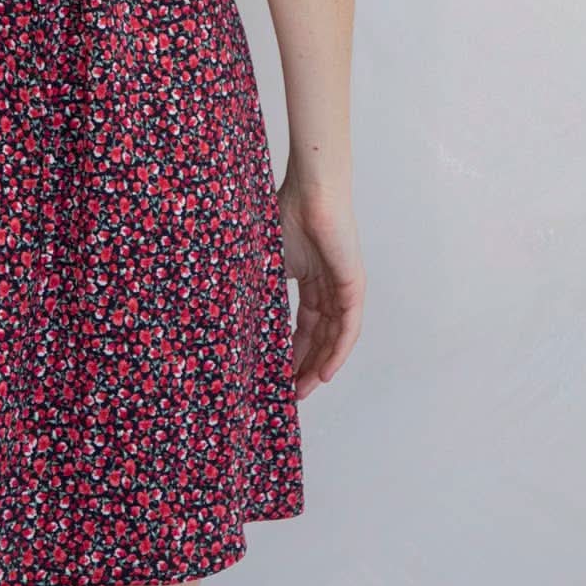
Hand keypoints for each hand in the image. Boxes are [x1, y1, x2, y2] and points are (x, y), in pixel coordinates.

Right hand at [275, 182, 364, 401]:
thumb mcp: (266, 262)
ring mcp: (343, 288)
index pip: (303, 326)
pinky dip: (337, 352)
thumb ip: (258, 289)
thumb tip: (231, 318)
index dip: (291, 352)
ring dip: (319, 366)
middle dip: (304, 367)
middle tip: (289, 394)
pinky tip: (324, 373)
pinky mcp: (353, 286)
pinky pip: (347, 328)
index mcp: (309, 279)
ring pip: (334, 338)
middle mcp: (329, 288)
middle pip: (319, 338)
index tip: (277, 375)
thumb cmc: (285, 214)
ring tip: (302, 391)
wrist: (310, 191)